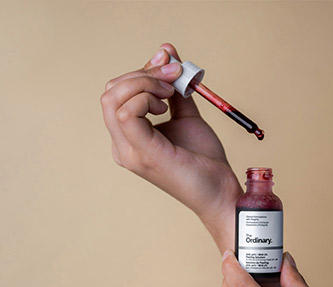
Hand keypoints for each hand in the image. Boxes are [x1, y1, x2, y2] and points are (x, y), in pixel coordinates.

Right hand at [100, 43, 242, 251]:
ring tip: (171, 93)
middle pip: (111, 91)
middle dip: (143, 73)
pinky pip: (127, 113)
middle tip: (174, 76)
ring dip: (145, 82)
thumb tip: (167, 50)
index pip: (117, 93)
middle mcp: (123, 145)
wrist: (220, 191)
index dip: (142, 71)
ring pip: (114, 98)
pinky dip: (146, 97)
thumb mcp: (187, 114)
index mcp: (129, 137)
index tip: (172, 65)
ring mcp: (129, 151)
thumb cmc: (204, 159)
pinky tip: (166, 105)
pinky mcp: (144, 154)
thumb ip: (176, 87)